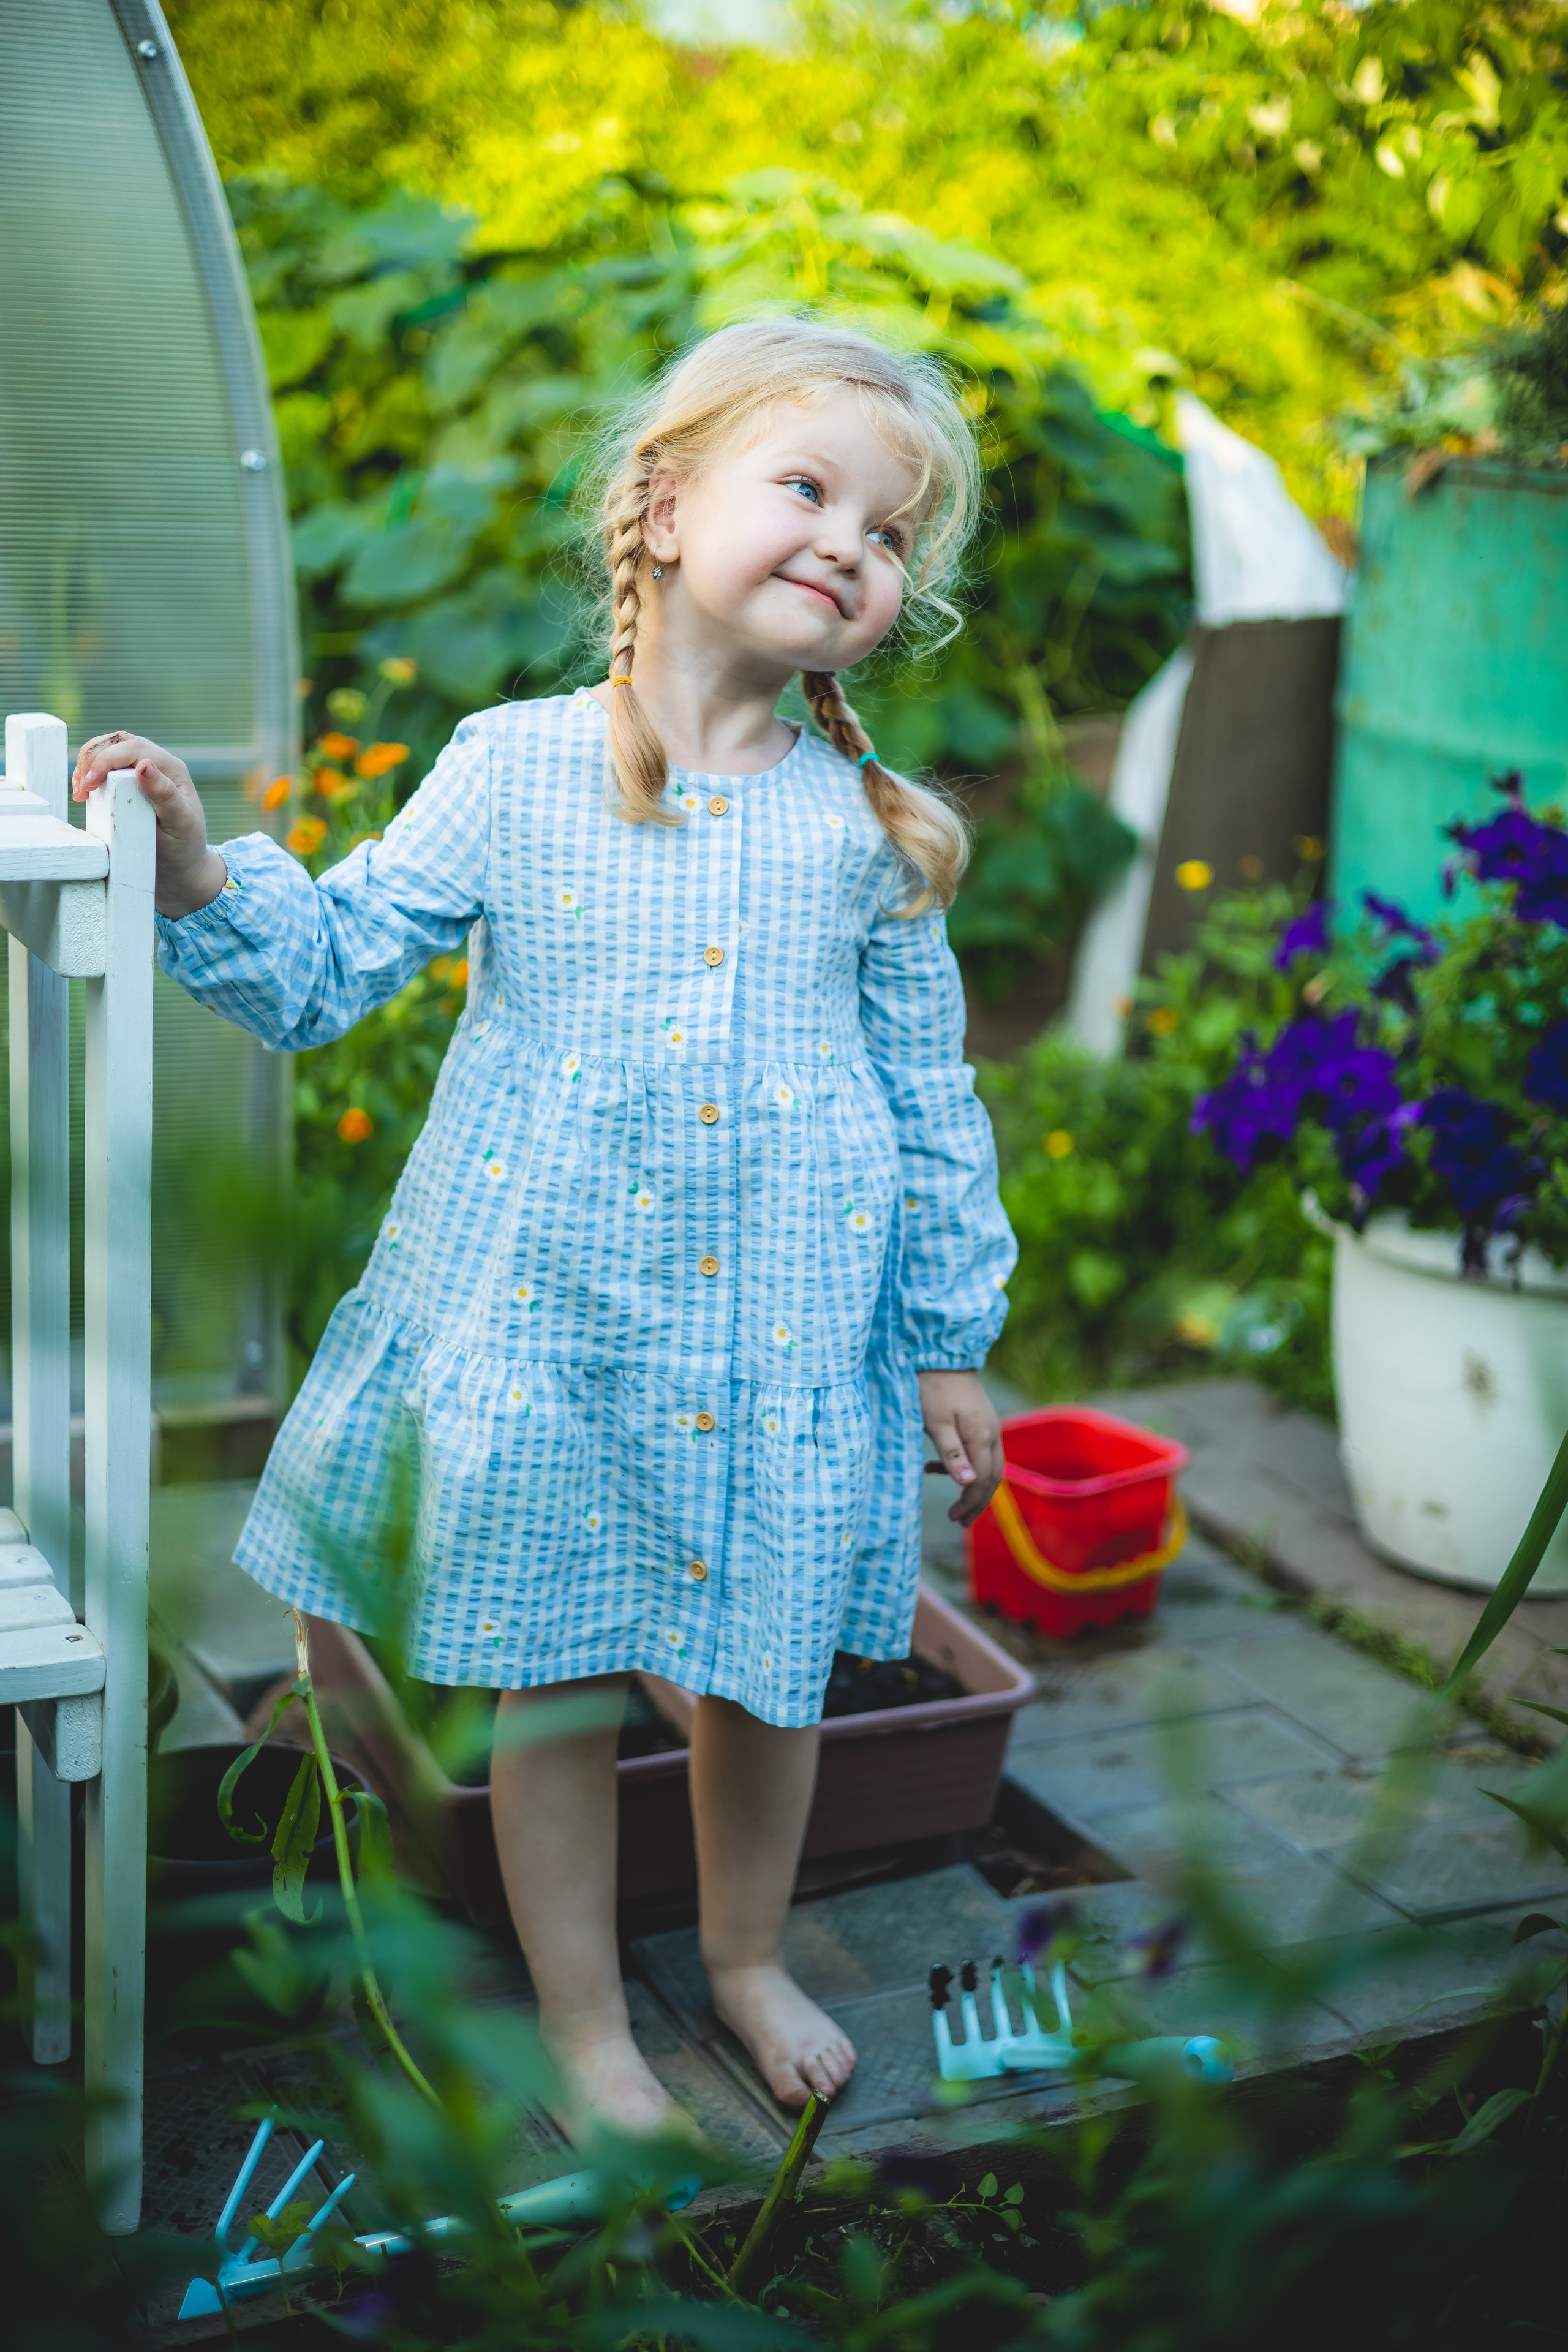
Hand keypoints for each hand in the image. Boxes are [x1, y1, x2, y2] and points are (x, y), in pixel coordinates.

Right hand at [71, 732, 227, 918]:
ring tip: (80, 791)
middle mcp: (157, 766)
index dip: (107, 760)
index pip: (134, 748)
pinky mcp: (127, 786)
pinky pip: (104, 769)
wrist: (181, 871)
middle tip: (82, 788)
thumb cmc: (185, 849)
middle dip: (93, 758)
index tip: (90, 784)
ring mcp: (141, 774)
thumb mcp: (181, 825)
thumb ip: (165, 796)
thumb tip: (144, 765)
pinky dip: (88, 775)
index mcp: (172, 769)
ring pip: (108, 750)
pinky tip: (83, 793)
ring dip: (87, 764)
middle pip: (118, 743)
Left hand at [918, 1369, 1002, 1526]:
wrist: (940, 1353)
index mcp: (982, 1437)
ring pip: (987, 1466)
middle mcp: (991, 1433)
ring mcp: (988, 1426)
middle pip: (992, 1477)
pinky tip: (934, 1467)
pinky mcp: (979, 1421)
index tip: (955, 1518)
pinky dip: (963, 1466)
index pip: (983, 1480)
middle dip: (977, 1502)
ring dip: (972, 1486)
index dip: (971, 1503)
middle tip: (959, 1521)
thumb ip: (952, 1455)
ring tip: (952, 1504)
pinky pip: (978, 1452)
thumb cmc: (932, 1388)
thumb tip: (969, 1485)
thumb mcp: (936, 1423)